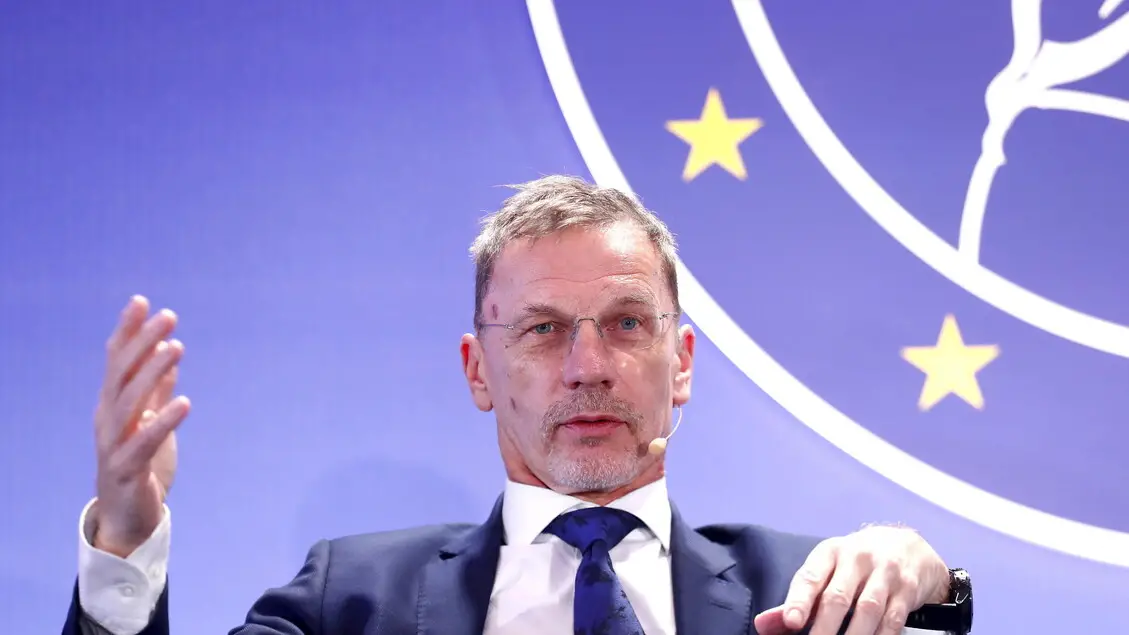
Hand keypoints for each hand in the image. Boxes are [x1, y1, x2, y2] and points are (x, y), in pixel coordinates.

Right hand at [92, 295, 190, 557]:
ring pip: (129, 402)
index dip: (128, 331)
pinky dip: (162, 421)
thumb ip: (157, 389)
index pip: (117, 361)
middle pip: (122, 374)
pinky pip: (143, 442)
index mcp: (113, 405)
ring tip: (175, 348)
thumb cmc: (141, 466)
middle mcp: (108, 420)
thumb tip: (169, 351)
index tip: (142, 301)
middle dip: (143, 342)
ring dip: (153, 373)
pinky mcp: (127, 470)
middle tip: (168, 316)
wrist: (128, 519)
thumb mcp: (151, 421)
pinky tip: (183, 402)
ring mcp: (114, 444)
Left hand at [754, 525, 949, 634]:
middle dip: (825, 628)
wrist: (909, 546)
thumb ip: (797, 599)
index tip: (791, 622)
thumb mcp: (827, 569)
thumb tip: (763, 625)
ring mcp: (885, 572)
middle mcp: (857, 558)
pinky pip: (893, 619)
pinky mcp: (908, 589)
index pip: (811, 577)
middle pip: (838, 597)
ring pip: (868, 610)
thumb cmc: (856, 562)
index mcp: (830, 552)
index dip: (800, 601)